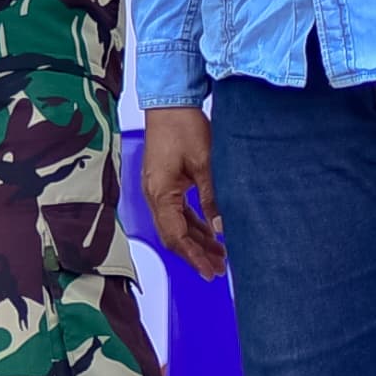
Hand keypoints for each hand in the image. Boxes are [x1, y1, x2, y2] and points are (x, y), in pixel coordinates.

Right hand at [138, 108, 223, 277]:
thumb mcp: (205, 165)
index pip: (175, 235)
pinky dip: (192, 225)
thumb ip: (212, 199)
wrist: (170, 104)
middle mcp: (154, 195)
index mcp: (160, 193)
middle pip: (172, 235)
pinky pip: (177, 212)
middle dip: (195, 254)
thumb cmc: (183, 127)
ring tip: (219, 255)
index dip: (193, 256)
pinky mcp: (164, 183)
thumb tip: (220, 229)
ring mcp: (157, 189)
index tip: (209, 271)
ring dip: (195, 240)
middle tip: (217, 269)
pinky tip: (209, 232)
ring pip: (175, 225)